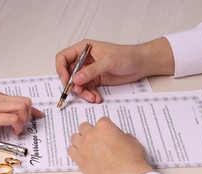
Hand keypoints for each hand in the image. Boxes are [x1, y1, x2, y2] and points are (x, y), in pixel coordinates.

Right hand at [0, 90, 44, 139]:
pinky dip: (19, 126)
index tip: (37, 114)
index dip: (31, 108)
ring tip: (17, 129)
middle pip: (25, 101)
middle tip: (27, 124)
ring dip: (25, 120)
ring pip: (23, 107)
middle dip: (30, 114)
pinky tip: (14, 132)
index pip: (18, 99)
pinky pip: (15, 119)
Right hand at [56, 38, 173, 102]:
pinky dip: (89, 95)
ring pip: (77, 84)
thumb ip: (91, 71)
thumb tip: (76, 79)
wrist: (140, 64)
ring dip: (82, 93)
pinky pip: (86, 89)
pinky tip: (96, 97)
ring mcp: (89, 71)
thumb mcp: (108, 62)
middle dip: (72, 84)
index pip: (63, 57)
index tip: (66, 80)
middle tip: (79, 91)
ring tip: (91, 97)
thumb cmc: (127, 56)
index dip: (61, 69)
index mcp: (84, 49)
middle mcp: (84, 60)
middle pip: (68, 73)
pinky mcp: (95, 80)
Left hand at [68, 117, 152, 173]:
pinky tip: (80, 154)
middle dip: (89, 131)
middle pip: (84, 127)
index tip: (106, 133)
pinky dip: (75, 151)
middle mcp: (91, 134)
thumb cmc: (131, 161)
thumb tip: (121, 138)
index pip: (101, 121)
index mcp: (105, 127)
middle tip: (94, 139)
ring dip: (80, 140)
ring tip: (85, 146)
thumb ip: (124, 137)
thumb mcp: (133, 143)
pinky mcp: (78, 158)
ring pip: (75, 137)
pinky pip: (70, 150)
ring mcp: (83, 146)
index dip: (104, 128)